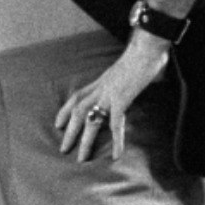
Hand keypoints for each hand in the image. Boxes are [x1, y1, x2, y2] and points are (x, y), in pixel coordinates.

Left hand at [54, 32, 169, 161]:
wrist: (147, 46)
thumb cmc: (141, 56)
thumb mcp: (125, 70)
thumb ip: (122, 80)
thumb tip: (128, 85)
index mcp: (101, 81)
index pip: (76, 96)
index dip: (64, 110)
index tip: (57, 124)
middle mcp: (101, 87)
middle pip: (78, 110)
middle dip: (70, 131)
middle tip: (63, 149)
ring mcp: (109, 93)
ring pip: (91, 120)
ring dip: (85, 140)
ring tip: (81, 158)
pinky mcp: (122, 98)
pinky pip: (117, 123)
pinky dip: (117, 140)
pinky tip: (117, 155)